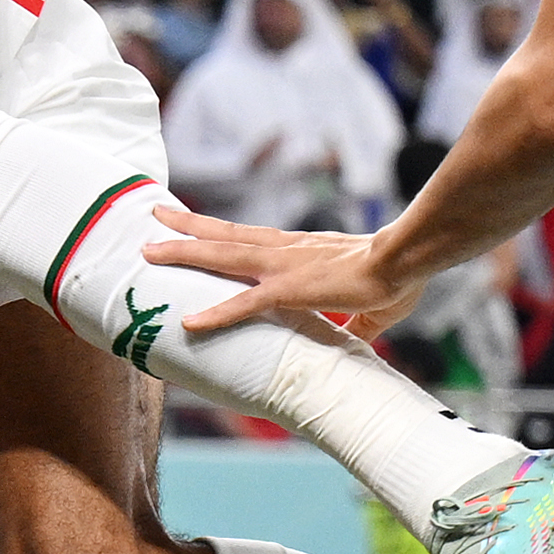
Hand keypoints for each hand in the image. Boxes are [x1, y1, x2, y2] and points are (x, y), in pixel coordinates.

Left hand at [140, 198, 396, 338]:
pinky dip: (216, 313)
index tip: (194, 225)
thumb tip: (357, 338)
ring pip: (221, 255)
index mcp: (298, 249)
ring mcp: (283, 267)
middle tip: (154, 216)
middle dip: (186, 227)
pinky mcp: (290, 290)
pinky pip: (244, 304)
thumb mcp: (368, 302)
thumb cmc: (395, 275)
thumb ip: (355, 320)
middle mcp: (283, 251)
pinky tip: (189, 321)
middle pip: (224, 235)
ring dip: (183, 252)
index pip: (249, 237)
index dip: (219, 232)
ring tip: (148, 250)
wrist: (405, 260)